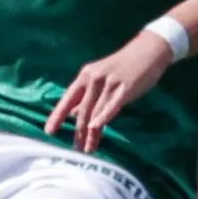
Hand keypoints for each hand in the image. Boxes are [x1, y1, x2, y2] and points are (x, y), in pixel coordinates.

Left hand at [45, 34, 174, 153]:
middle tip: (76, 148)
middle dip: (78, 132)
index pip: (67, 99)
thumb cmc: (123, 66)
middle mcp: (94, 79)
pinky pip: (111, 106)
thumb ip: (87, 95)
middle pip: (82, 110)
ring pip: (96, 112)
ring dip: (91, 133)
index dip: (57, 116)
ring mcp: (109, 84)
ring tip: (88, 148)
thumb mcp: (100, 77)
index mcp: (85, 75)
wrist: (148, 50)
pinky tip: (96, 128)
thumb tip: (73, 112)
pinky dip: (102, 118)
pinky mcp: (125, 88)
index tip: (49, 131)